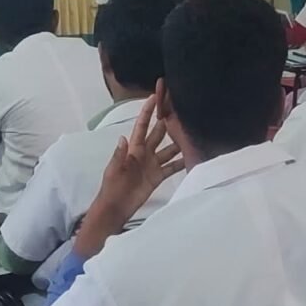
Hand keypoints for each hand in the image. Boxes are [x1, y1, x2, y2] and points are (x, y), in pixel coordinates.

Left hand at [75, 97, 183, 256]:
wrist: (116, 208)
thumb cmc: (112, 187)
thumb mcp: (114, 170)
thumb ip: (120, 155)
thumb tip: (123, 137)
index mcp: (134, 149)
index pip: (142, 126)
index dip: (147, 112)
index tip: (155, 97)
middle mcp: (145, 153)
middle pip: (158, 134)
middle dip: (168, 122)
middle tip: (181, 110)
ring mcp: (152, 164)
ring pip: (168, 150)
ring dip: (178, 142)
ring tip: (192, 132)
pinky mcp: (158, 176)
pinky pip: (172, 167)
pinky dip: (181, 163)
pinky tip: (192, 157)